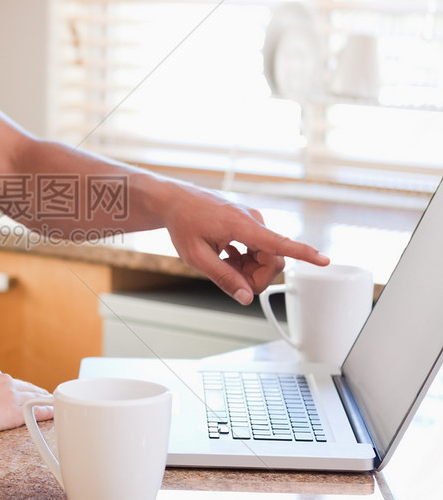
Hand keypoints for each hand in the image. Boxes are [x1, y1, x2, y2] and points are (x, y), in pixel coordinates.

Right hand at [0, 366, 52, 432]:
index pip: (13, 382)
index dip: (24, 389)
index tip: (32, 393)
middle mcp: (4, 380)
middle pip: (28, 388)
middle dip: (38, 395)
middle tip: (49, 401)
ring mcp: (11, 393)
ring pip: (36, 397)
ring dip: (44, 402)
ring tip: (57, 406)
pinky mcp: (15, 411)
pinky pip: (38, 409)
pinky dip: (49, 411)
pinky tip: (56, 413)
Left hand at [158, 182, 327, 303]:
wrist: (175, 201)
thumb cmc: (183, 225)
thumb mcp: (197, 257)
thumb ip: (224, 278)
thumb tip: (247, 298)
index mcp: (242, 225)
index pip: (279, 243)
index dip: (304, 254)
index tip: (324, 261)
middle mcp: (253, 221)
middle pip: (274, 260)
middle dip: (255, 277)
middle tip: (229, 278)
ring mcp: (253, 222)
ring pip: (266, 257)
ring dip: (248, 268)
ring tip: (222, 261)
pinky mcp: (251, 225)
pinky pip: (260, 250)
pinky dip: (246, 260)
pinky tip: (227, 256)